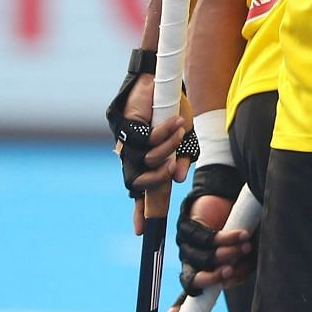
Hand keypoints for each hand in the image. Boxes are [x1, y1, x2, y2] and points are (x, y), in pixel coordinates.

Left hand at [105, 64, 195, 229]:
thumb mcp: (184, 138)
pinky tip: (174, 122)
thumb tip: (177, 179)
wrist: (161, 79)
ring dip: (166, 150)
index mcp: (144, 160)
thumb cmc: (172, 108)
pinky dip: (164, 132)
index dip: (141, 212)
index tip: (143, 232)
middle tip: (170, 170)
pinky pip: (147, 140)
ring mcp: (127, 143)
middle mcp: (132, 155)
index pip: (140, 191)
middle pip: (139, 183)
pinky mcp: (126, 127)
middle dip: (158, 180)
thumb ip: (181, 159)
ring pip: (145, 161)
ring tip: (178, 132)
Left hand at [177, 177, 255, 293]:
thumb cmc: (241, 227)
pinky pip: (207, 237)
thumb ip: (239, 269)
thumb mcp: (244, 255)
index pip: (187, 293)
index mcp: (200, 269)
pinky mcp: (189, 224)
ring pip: (202, 258)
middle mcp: (190, 259)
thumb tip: (229, 281)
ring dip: (226, 254)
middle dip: (212, 278)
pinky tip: (242, 234)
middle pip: (191, 280)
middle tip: (230, 271)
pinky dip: (227, 238)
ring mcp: (186, 242)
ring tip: (246, 247)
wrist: (232, 195)